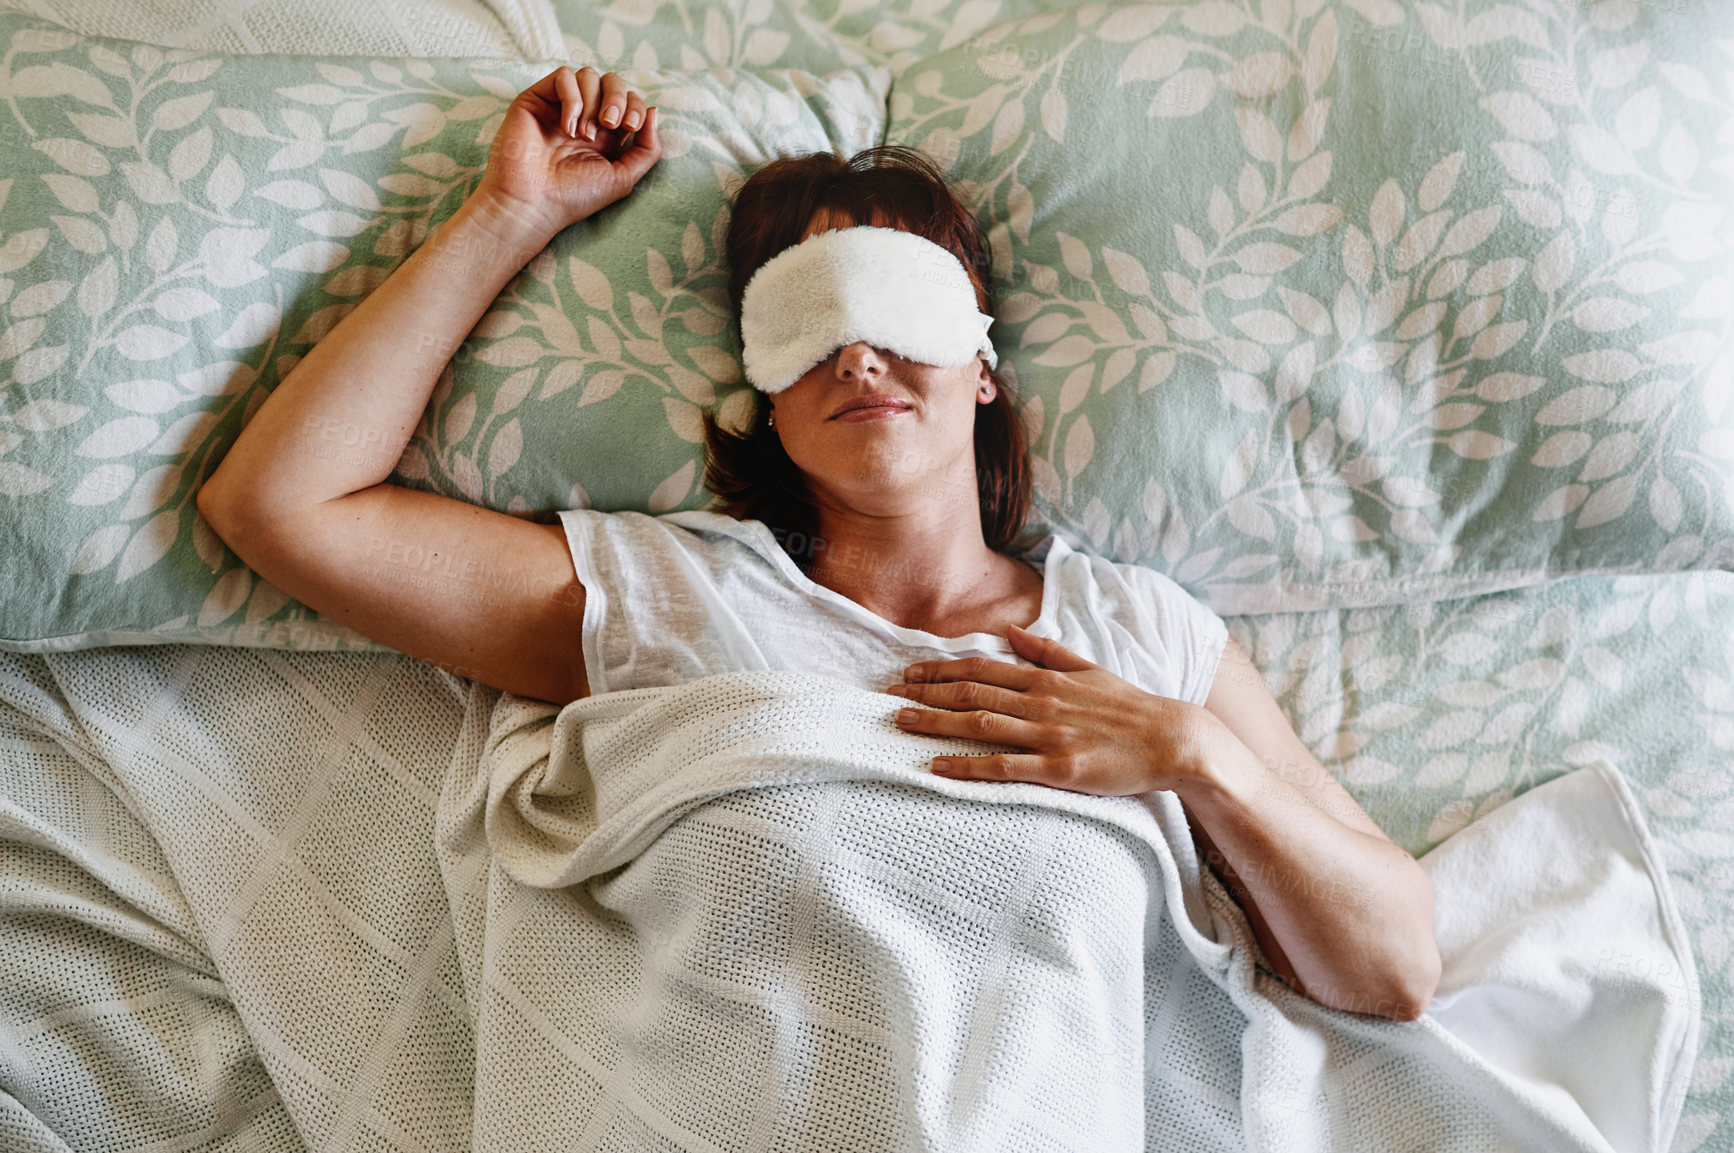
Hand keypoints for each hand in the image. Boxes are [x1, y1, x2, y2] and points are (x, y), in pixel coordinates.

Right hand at [473, 65, 661, 241]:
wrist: (534, 202)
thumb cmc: (575, 197)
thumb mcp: (623, 177)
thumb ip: (647, 148)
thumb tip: (655, 111)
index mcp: (605, 134)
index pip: (629, 101)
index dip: (636, 106)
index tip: (631, 128)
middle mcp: (584, 116)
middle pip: (612, 81)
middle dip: (618, 98)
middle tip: (609, 124)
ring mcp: (559, 106)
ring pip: (588, 75)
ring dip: (593, 103)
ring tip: (583, 135)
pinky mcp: (537, 99)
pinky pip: (563, 76)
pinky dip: (573, 98)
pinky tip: (567, 127)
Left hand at [886, 624, 1208, 795]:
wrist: (1173, 741)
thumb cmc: (1130, 708)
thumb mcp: (1090, 669)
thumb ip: (1047, 651)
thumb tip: (1013, 631)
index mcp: (1046, 678)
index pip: (980, 667)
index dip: (939, 668)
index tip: (907, 671)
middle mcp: (1041, 702)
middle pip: (971, 691)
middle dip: (925, 692)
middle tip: (887, 695)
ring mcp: (1048, 735)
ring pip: (980, 723)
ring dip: (935, 722)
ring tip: (900, 723)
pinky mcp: (1058, 769)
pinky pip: (1003, 766)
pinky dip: (967, 765)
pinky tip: (937, 768)